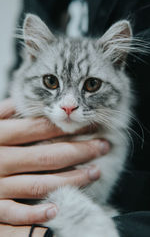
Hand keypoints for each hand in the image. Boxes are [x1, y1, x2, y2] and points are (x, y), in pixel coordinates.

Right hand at [0, 99, 109, 225]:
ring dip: (71, 179)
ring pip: (40, 183)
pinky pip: (15, 213)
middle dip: (80, 151)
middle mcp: (0, 160)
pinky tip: (58, 208)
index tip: (89, 124)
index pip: (39, 129)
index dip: (67, 127)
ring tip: (95, 172)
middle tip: (103, 146)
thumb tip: (24, 102)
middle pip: (48, 156)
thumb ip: (3, 111)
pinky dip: (36, 213)